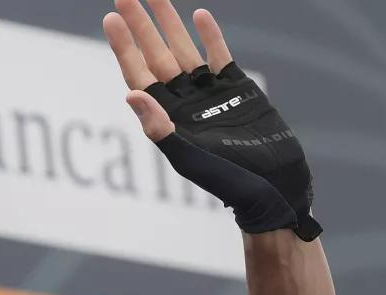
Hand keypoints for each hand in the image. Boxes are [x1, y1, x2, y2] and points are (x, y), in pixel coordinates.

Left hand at [103, 0, 321, 240]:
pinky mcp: (238, 89)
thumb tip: (130, 94)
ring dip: (170, 23)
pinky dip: (210, 37)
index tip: (111, 18)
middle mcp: (183, 101)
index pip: (138, 74)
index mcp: (166, 117)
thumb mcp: (188, 156)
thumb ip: (159, 127)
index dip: (124, 47)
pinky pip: (219, 56)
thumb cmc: (229, 180)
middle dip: (141, 25)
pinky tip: (198, 15)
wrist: (274, 185)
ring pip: (184, 50)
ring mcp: (210, 93)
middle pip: (156, 55)